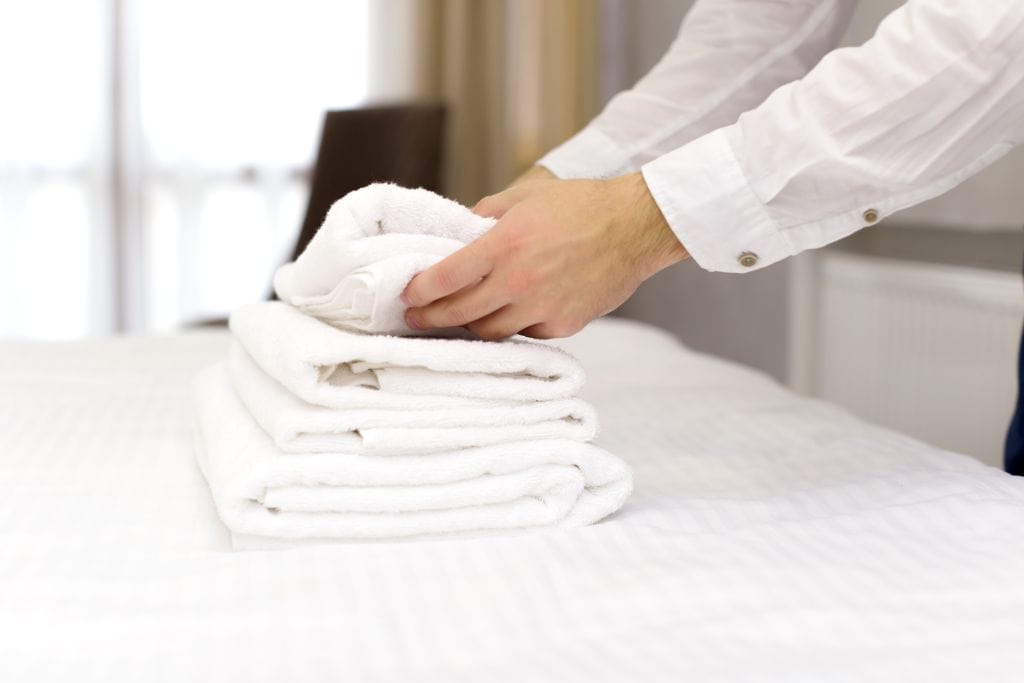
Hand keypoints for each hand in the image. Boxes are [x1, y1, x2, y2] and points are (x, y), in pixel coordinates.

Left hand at [401, 172, 687, 339]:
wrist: (636, 226)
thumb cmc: (583, 205)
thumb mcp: (526, 195)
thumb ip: (487, 213)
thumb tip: (460, 230)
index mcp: (504, 244)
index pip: (445, 278)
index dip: (420, 291)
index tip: (408, 296)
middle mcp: (519, 281)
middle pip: (460, 313)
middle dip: (431, 319)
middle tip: (416, 319)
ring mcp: (543, 307)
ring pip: (491, 332)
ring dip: (470, 326)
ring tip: (458, 320)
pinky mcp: (564, 324)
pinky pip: (526, 333)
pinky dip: (512, 326)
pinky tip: (506, 316)